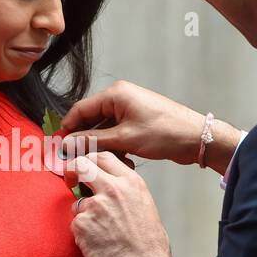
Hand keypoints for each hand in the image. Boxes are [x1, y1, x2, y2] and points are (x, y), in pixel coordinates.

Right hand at [59, 80, 238, 170]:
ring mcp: (129, 110)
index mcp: (115, 94)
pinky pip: (116, 134)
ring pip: (103, 130)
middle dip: (85, 140)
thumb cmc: (165, 132)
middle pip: (90, 120)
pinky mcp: (137, 122)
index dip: (68, 129)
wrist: (196, 138)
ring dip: (101, 147)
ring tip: (101, 162)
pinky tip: (119, 160)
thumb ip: (93, 141)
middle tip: (75, 159)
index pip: (80, 109)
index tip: (59, 147)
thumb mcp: (124, 138)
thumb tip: (68, 144)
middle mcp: (120, 98)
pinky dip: (114, 147)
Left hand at [65, 151, 173, 256]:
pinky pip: (76, 224)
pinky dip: (83, 234)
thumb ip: (125, 192)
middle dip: (73, 171)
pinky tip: (98, 243)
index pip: (103, 157)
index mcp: (130, 182)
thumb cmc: (148, 243)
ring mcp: (95, 206)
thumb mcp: (145, 205)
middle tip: (69, 180)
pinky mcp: (82, 224)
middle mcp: (112, 189)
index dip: (89, 161)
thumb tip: (111, 189)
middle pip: (82, 166)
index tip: (83, 168)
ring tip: (101, 233)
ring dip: (84, 215)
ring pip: (78, 203)